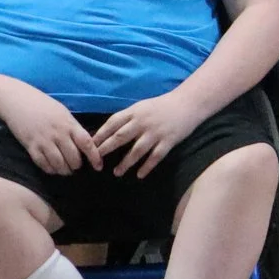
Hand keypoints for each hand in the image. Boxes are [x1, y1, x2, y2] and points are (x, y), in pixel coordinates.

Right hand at [0, 85, 102, 175]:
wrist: (18, 101)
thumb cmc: (43, 105)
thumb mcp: (63, 113)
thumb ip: (73, 128)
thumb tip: (85, 144)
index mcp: (69, 124)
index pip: (87, 143)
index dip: (94, 157)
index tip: (98, 166)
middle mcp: (58, 134)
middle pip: (73, 158)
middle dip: (77, 166)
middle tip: (76, 166)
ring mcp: (44, 141)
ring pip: (59, 164)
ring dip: (64, 170)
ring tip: (65, 170)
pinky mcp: (30, 146)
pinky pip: (43, 164)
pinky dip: (49, 169)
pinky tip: (52, 168)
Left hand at [94, 87, 215, 176]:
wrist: (188, 103)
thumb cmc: (162, 105)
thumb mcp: (142, 107)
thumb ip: (127, 118)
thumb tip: (109, 131)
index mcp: (135, 111)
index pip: (113, 123)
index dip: (100, 135)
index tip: (90, 145)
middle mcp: (143, 122)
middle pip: (120, 137)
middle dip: (106, 150)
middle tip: (96, 161)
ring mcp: (156, 132)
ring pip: (137, 150)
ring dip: (125, 163)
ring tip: (117, 172)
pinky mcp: (168, 141)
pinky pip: (155, 156)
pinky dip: (147, 166)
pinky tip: (140, 175)